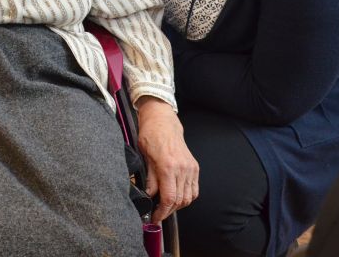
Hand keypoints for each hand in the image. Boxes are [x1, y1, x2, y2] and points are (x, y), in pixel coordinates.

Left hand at [135, 96, 198, 222]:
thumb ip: (150, 179)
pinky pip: (194, 189)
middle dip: (168, 211)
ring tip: (166, 206)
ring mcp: (190, 167)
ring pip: (188, 197)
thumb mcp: (144, 157)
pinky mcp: (194, 166)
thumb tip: (149, 196)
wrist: (163, 120)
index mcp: (168, 166)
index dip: (162, 212)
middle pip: (179, 200)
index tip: (155, 218)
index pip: (168, 198)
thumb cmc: (151, 134)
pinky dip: (186, 197)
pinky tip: (176, 197)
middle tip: (158, 214)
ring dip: (178, 205)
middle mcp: (182, 168)